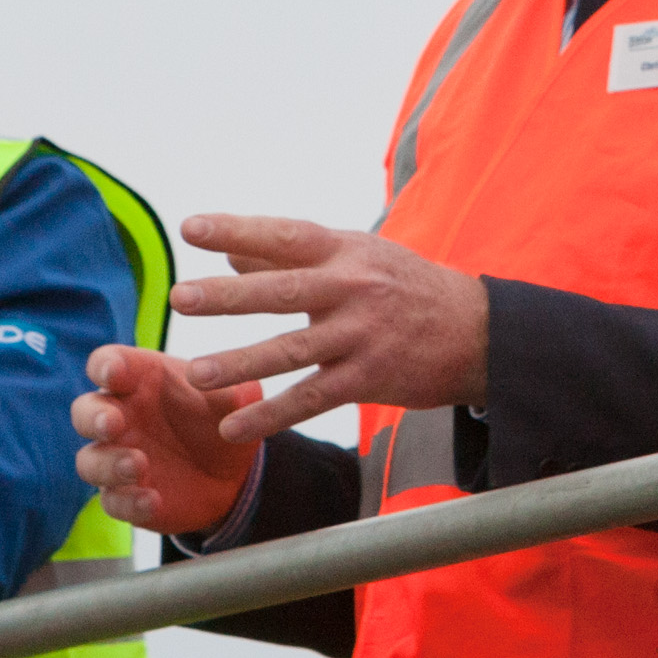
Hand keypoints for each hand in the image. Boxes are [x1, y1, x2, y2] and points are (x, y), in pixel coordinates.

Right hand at [74, 344, 264, 534]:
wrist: (235, 472)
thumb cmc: (222, 418)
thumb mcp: (235, 396)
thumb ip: (227, 384)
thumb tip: (215, 374)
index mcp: (139, 381)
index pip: (107, 364)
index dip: (105, 367)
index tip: (115, 374)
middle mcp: (120, 417)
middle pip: (84, 412)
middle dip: (93, 417)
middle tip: (112, 424)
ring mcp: (118, 459)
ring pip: (90, 461)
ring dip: (108, 463)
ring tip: (138, 466)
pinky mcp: (126, 497)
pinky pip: (114, 502)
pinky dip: (129, 502)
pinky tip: (153, 500)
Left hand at [162, 215, 490, 441]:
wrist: (477, 331)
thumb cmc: (404, 286)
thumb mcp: (356, 256)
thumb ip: (290, 255)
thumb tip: (228, 248)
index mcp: (345, 251)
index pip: (285, 235)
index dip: (238, 229)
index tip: (191, 229)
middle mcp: (352, 289)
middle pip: (283, 292)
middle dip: (229, 295)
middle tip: (181, 297)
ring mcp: (360, 336)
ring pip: (292, 351)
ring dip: (240, 363)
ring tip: (195, 374)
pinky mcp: (368, 379)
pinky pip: (311, 399)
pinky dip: (271, 416)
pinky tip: (233, 428)